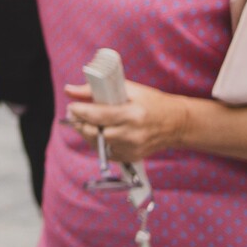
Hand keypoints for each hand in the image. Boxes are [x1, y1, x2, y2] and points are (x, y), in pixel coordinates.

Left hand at [64, 80, 192, 163]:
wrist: (177, 124)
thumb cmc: (152, 103)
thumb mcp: (129, 89)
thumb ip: (97, 90)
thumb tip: (69, 90)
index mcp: (133, 114)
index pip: (99, 116)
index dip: (80, 111)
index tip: (72, 107)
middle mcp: (133, 134)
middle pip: (95, 133)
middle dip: (81, 123)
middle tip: (76, 114)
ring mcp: (132, 148)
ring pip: (98, 144)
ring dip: (88, 133)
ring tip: (88, 122)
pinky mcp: (132, 157)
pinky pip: (106, 153)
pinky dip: (98, 143)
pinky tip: (101, 132)